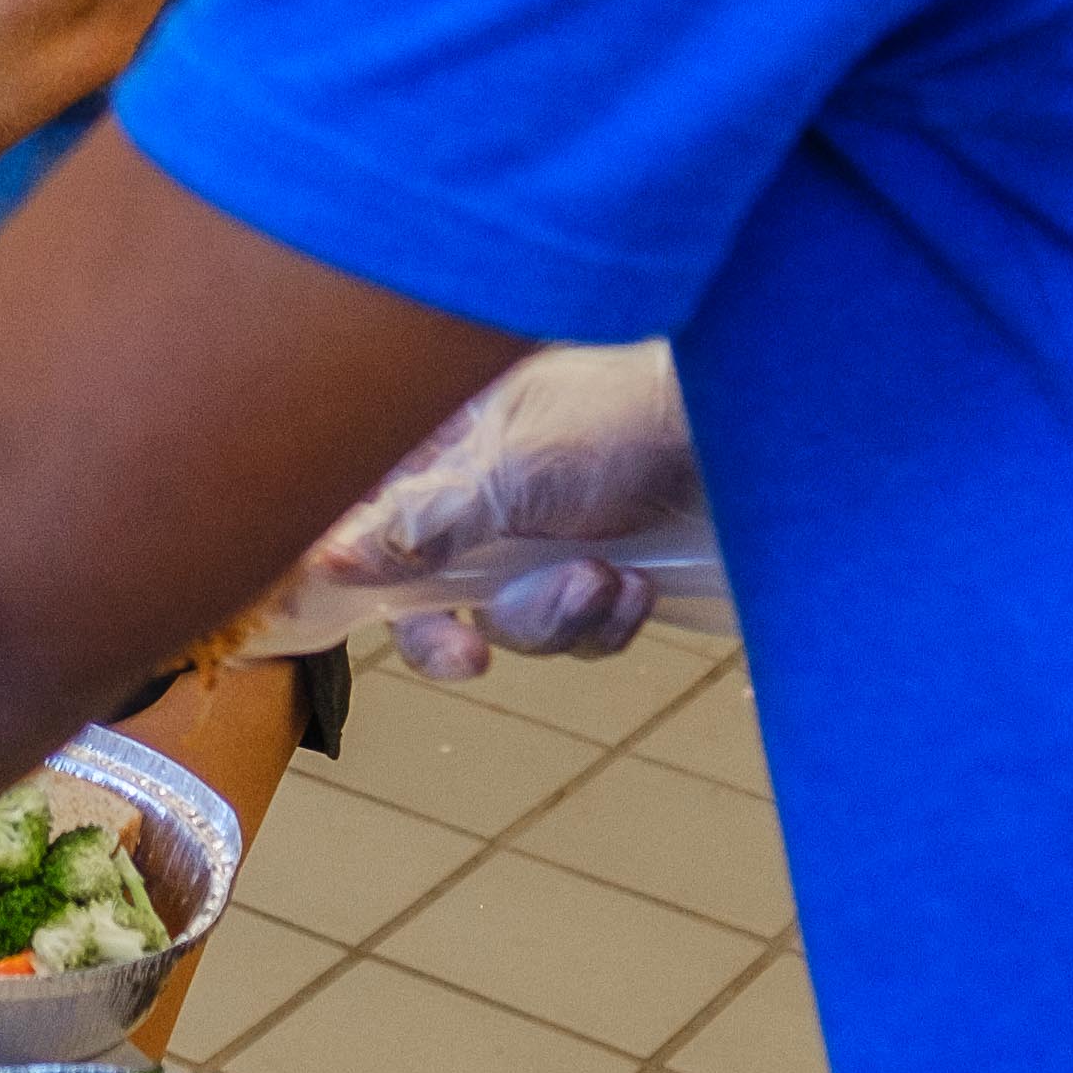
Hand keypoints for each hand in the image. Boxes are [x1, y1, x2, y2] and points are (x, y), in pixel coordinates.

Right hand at [304, 342, 692, 680]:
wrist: (747, 428)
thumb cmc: (621, 416)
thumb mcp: (512, 470)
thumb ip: (420, 523)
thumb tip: (325, 562)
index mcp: (437, 452)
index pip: (366, 530)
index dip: (363, 589)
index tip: (368, 621)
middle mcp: (479, 499)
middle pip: (430, 601)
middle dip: (466, 629)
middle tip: (474, 657)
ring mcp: (540, 540)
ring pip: (513, 625)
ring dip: (558, 619)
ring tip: (608, 578)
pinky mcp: (599, 570)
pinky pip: (579, 634)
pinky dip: (608, 621)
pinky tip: (640, 584)